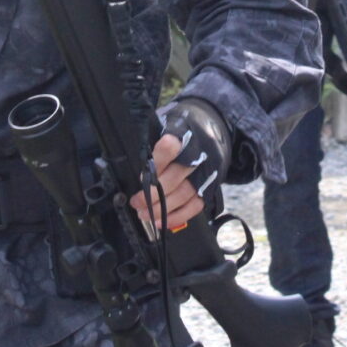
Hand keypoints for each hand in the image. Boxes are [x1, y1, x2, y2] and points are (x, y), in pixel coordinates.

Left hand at [134, 99, 228, 231]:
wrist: (213, 126)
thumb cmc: (182, 130)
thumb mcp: (165, 125)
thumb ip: (151, 143)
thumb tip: (133, 165)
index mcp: (183, 135)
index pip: (170, 147)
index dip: (156, 162)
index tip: (142, 175)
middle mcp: (197, 154)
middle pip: (175, 177)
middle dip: (152, 194)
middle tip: (136, 202)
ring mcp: (205, 173)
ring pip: (183, 194)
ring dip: (162, 209)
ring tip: (144, 214)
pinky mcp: (211, 187)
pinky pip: (195, 206)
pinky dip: (178, 217)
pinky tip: (162, 221)